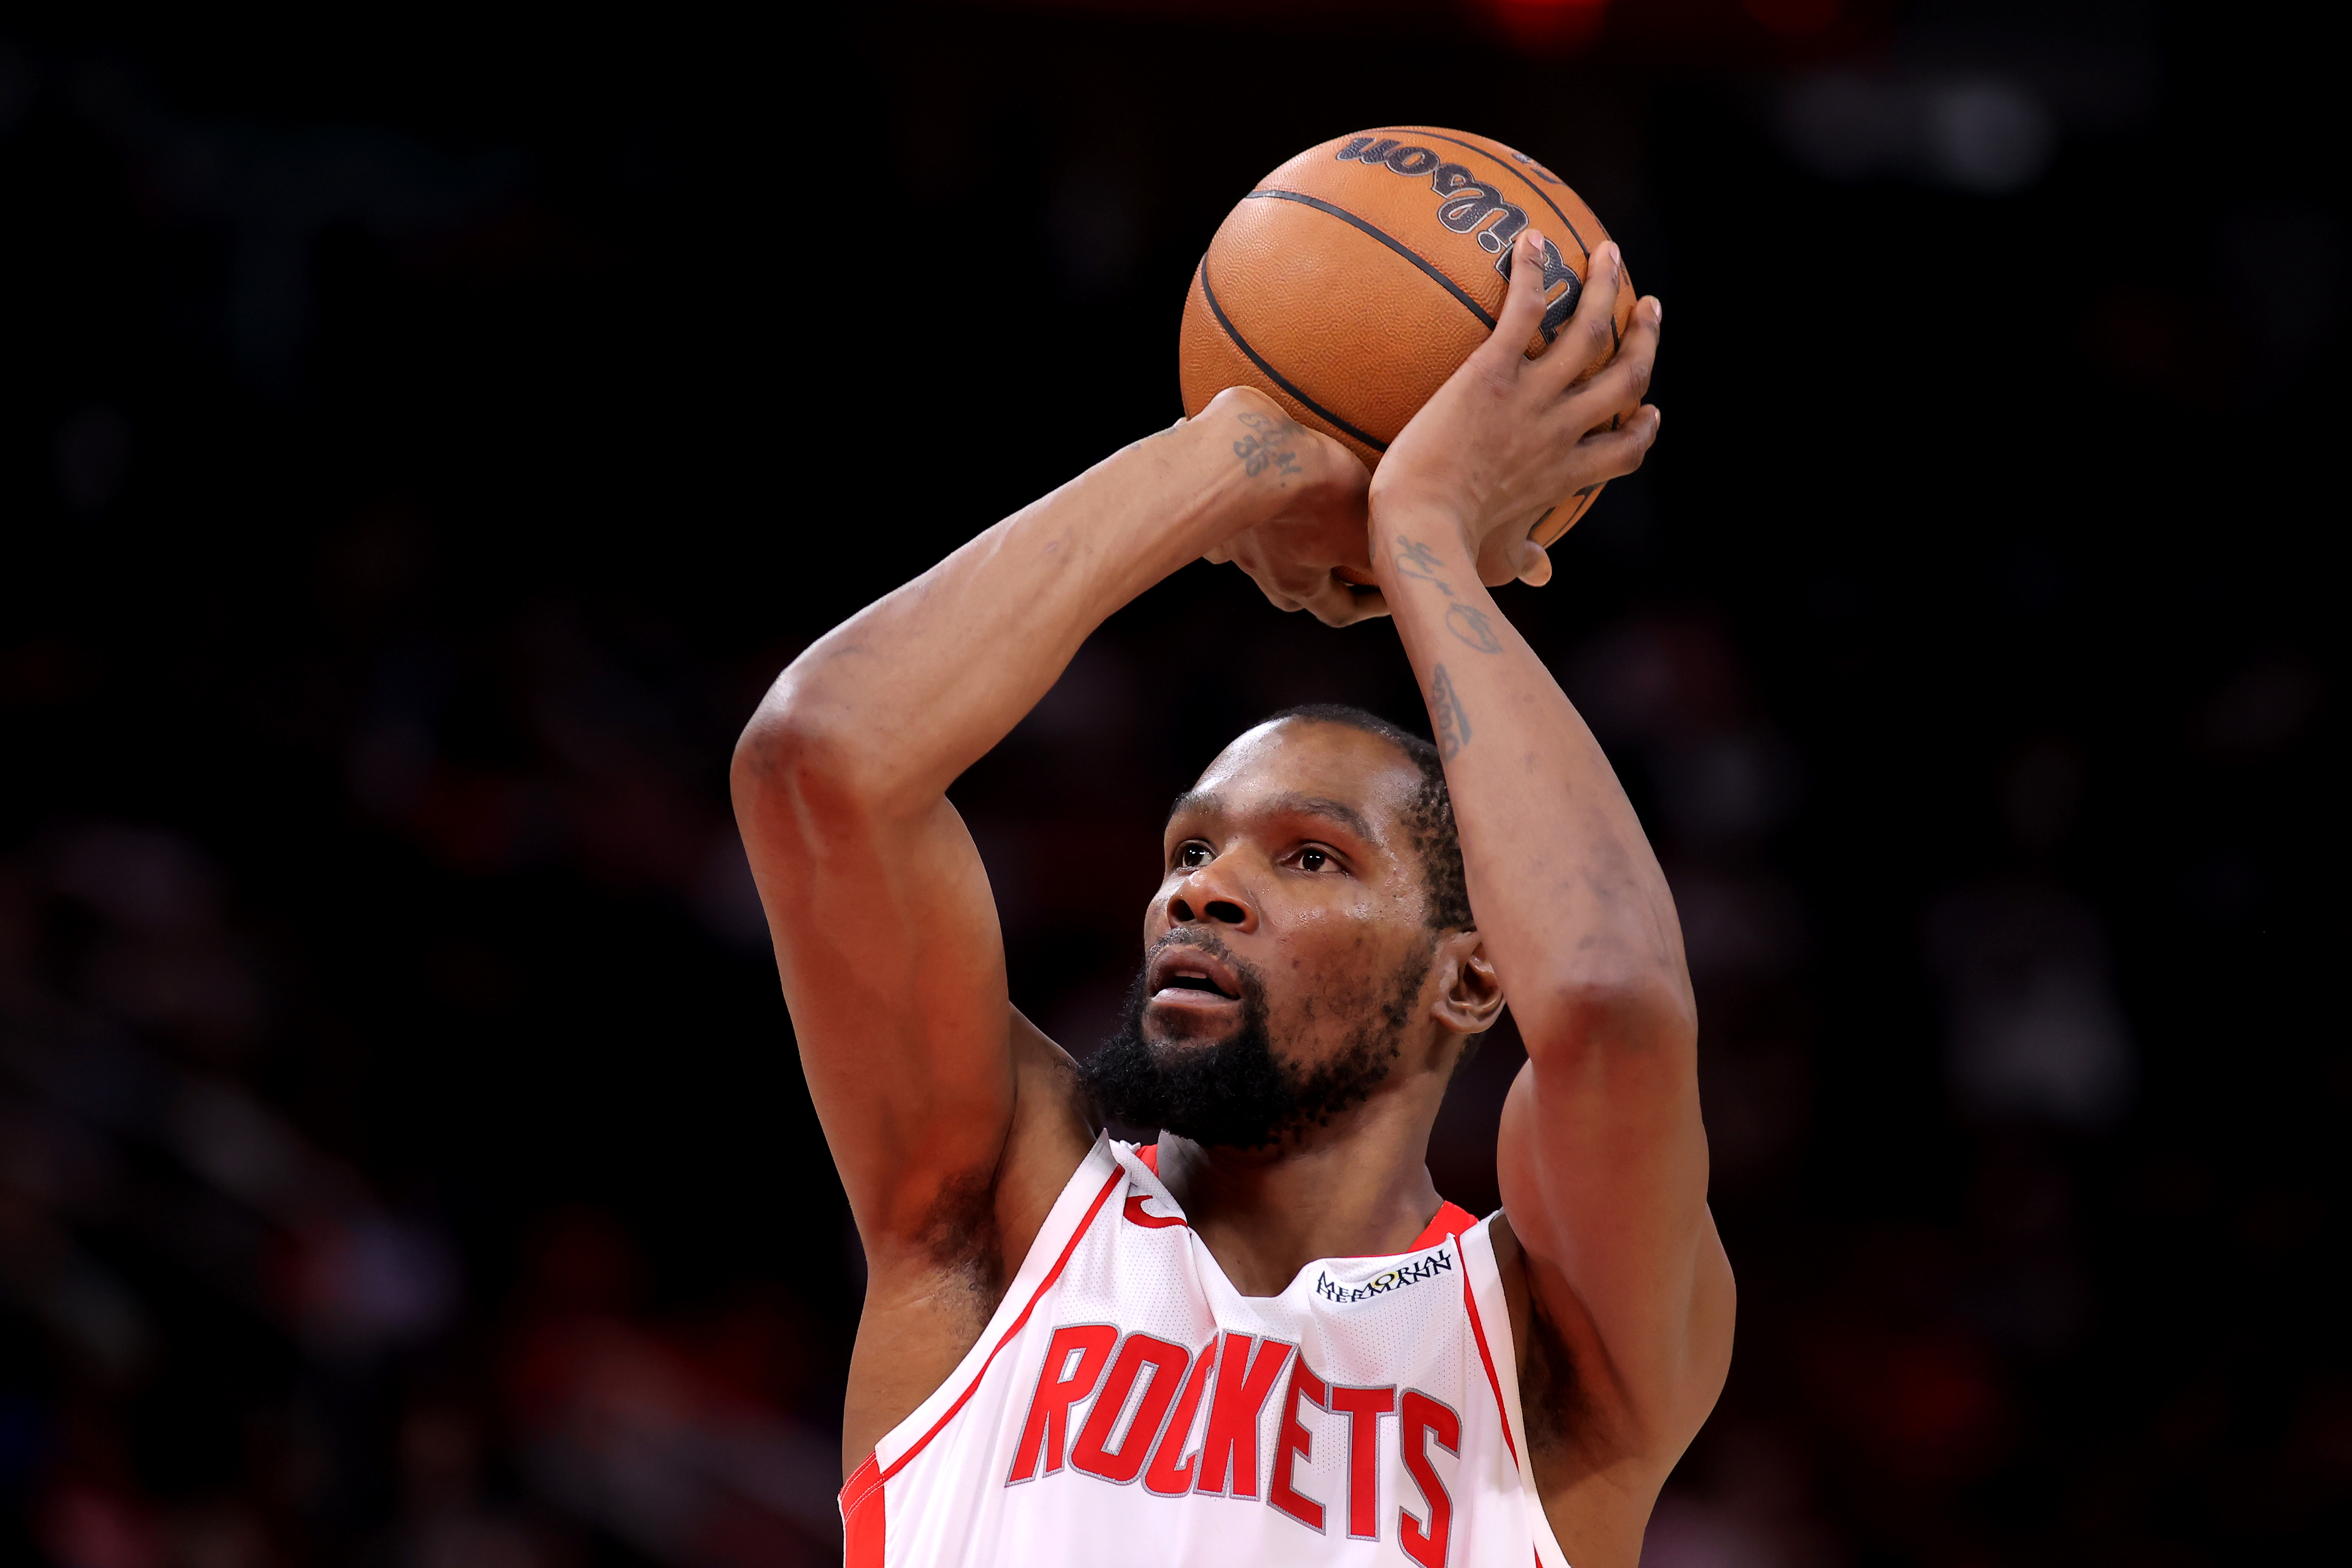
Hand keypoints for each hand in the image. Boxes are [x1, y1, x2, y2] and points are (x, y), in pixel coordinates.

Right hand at [1197, 387, 1379, 625]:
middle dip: (1318, 591)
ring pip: (1258, 562)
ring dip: (1280, 557)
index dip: (1370, 607)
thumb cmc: (1310, 490)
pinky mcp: (1212, 507)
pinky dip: (1238, 528)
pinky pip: (1226, 529)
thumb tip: (1408, 576)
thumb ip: (1384, 554)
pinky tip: (1247, 512)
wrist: (1243, 450)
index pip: (1339, 611)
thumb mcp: (1364, 524)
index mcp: (1298, 582)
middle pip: (1292, 596)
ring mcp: (1231, 540)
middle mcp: (1260, 569)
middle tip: (1342, 573)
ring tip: (1300, 535)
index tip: (1393, 597)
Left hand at [1371, 228, 1661, 587]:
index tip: (1650, 410)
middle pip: (1625, 380)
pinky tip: (1531, 240)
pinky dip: (1533, 273)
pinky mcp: (1493, 374)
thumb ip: (1524, 561)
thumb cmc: (1452, 550)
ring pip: (1590, 333)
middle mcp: (1561, 432)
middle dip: (1644, 341)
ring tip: (1608, 254)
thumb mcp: (1499, 559)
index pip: (1626, 450)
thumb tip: (1539, 575)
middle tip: (1649, 309)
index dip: (1643, 426)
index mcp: (1566, 475)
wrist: (1422, 528)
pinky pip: (1523, 311)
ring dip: (1604, 290)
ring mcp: (1532, 399)